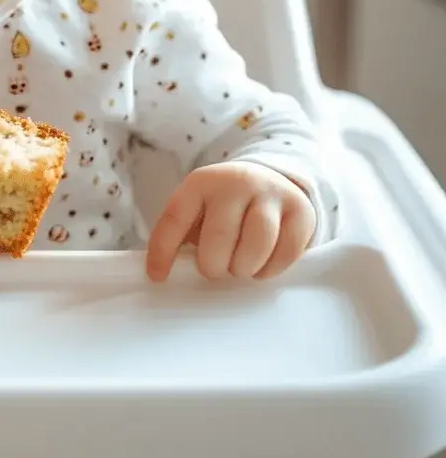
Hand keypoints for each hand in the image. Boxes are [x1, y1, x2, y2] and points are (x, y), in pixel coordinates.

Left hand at [145, 161, 315, 282]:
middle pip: (219, 237)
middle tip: (215, 270)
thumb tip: (163, 274)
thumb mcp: (198, 211)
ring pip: (256, 245)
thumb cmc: (224, 208)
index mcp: (200, 182)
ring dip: (243, 269)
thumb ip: (182, 236)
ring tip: (239, 268)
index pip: (175, 217)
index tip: (157, 278)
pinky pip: (285, 253)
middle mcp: (235, 182)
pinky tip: (261, 266)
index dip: (163, 251)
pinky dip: (270, 270)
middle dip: (214, 265)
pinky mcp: (300, 210)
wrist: (270, 180)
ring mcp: (270, 193)